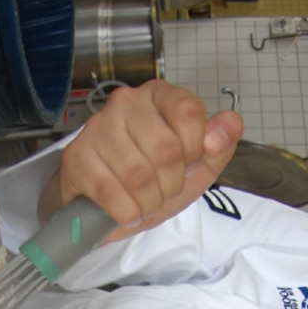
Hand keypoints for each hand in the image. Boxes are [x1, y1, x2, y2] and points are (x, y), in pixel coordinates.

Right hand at [42, 80, 244, 241]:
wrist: (103, 206)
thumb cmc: (150, 180)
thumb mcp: (195, 167)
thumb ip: (219, 144)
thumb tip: (231, 123)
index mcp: (159, 96)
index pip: (188, 110)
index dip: (194, 150)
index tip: (186, 165)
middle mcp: (126, 102)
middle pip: (165, 149)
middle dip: (169, 185)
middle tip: (161, 191)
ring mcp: (97, 127)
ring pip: (138, 175)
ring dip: (147, 202)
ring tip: (142, 202)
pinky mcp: (76, 157)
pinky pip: (110, 192)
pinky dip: (125, 212)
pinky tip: (124, 210)